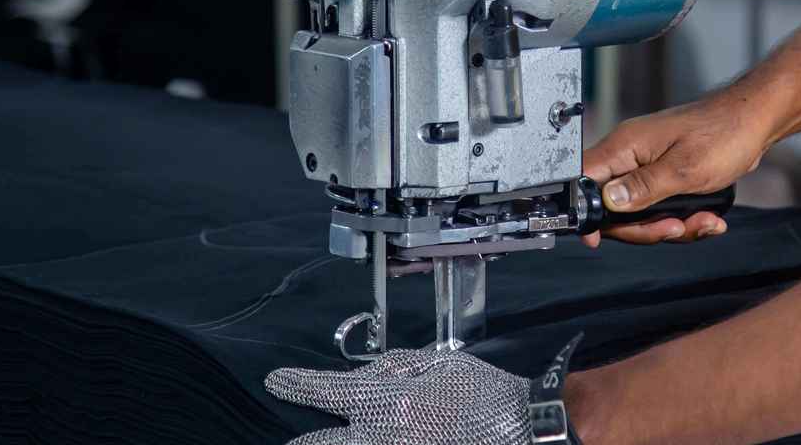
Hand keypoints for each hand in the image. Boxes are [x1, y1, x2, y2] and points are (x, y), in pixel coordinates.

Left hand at [266, 349, 530, 444]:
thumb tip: (364, 376)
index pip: (328, 391)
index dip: (297, 385)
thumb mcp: (440, 364)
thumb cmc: (486, 395)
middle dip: (304, 442)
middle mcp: (383, 438)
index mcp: (389, 402)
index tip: (277, 381)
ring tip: (326, 440)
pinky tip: (376, 441)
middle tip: (293, 441)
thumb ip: (396, 368)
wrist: (522, 431)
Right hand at [581, 91, 779, 245]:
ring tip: (703, 222)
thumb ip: (643, 188)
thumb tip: (608, 202)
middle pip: (613, 208)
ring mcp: (647, 166)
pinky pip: (661, 209)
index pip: (583, 180)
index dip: (585, 212)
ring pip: (640, 214)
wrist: (754, 122)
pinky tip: (707, 218)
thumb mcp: (684, 169)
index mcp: (625, 146)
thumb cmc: (724, 134)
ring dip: (671, 226)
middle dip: (646, 228)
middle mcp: (630, 155)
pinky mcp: (664, 176)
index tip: (597, 238)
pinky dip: (684, 219)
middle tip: (675, 228)